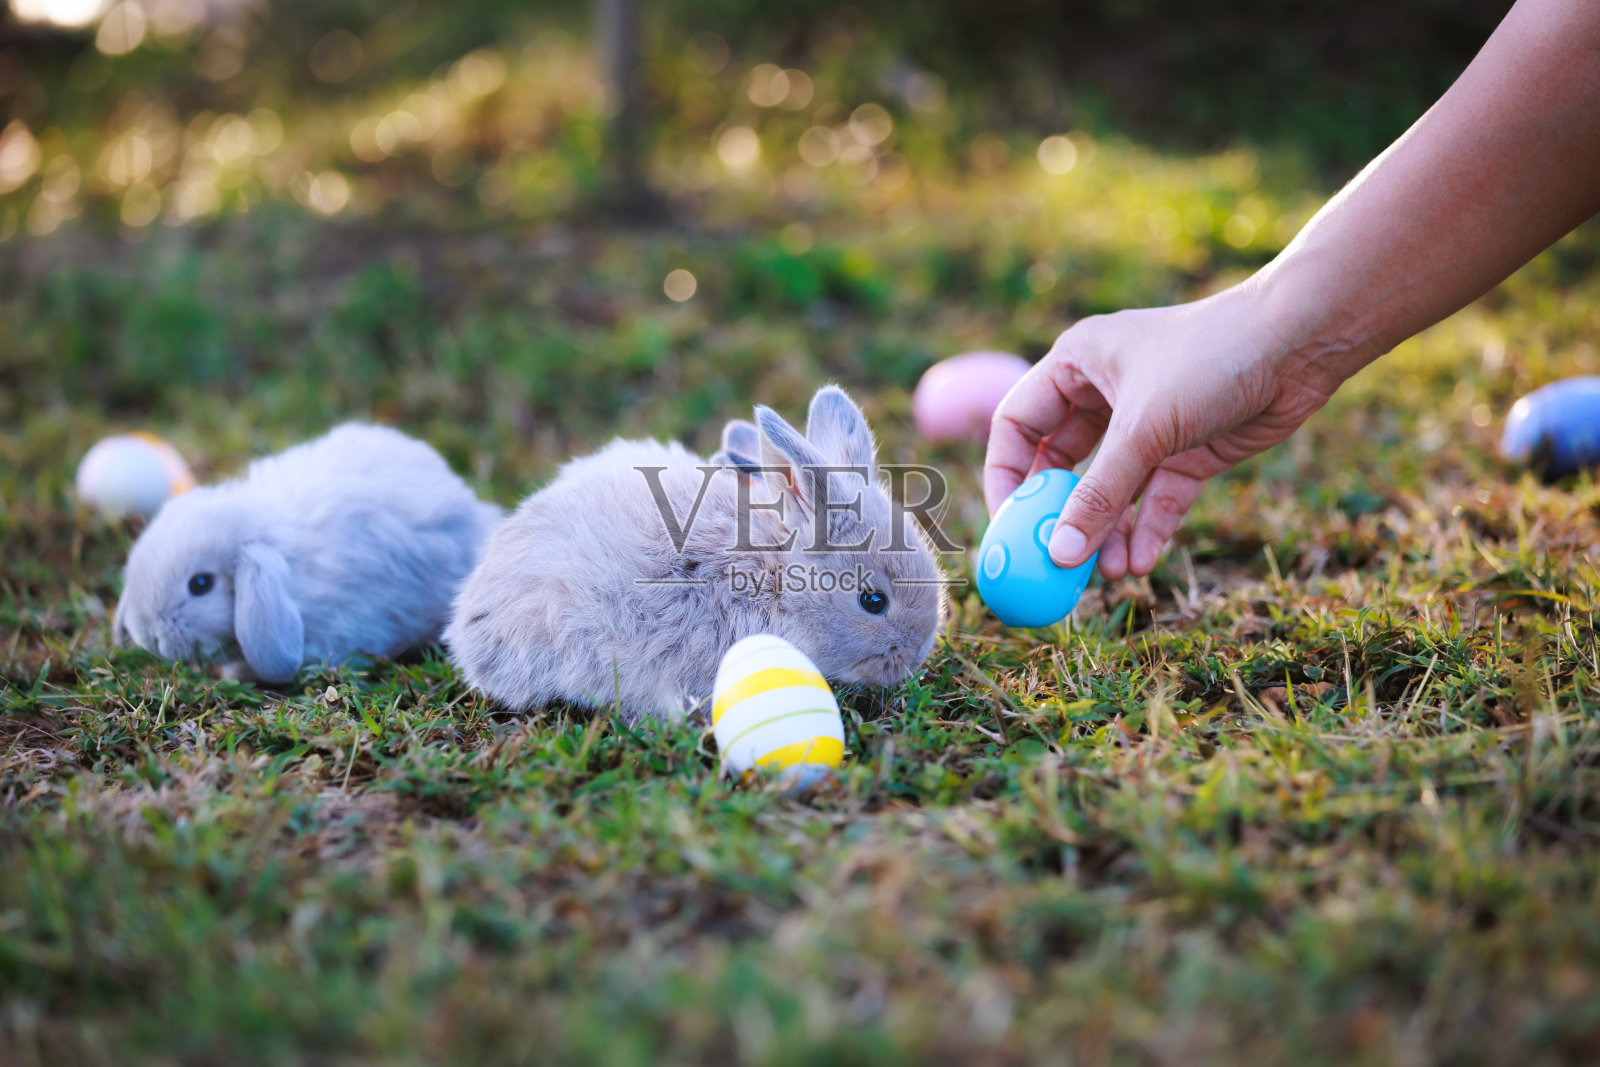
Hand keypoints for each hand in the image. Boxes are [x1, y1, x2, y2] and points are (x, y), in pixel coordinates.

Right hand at [983, 283, 1349, 578]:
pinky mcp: (1188, 449)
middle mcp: (1105, 392)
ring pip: (1112, 489)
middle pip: (1063, 465)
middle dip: (1063, 516)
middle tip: (1055, 563)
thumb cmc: (1211, 358)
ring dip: (1108, 532)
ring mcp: (1148, 424)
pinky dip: (1146, 529)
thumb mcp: (1144, 429)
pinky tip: (1140, 562)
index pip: (1018, 424)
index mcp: (1077, 363)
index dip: (1006, 475)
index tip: (1009, 526)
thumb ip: (1099, 494)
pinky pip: (1154, 498)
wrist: (1302, 341)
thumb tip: (1059, 553)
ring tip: (1109, 574)